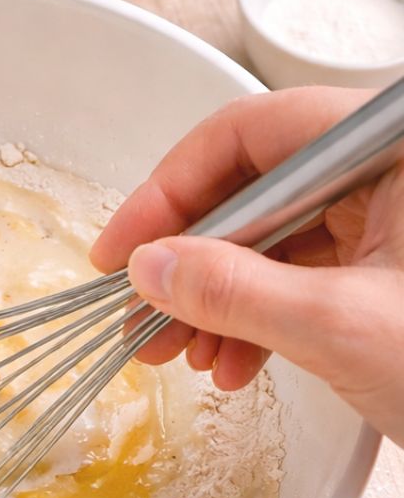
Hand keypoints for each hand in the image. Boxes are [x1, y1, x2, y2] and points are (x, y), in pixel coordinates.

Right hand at [90, 86, 403, 446]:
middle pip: (258, 186)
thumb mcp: (341, 328)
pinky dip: (261, 316)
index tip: (121, 251)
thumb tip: (148, 269)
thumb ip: (233, 290)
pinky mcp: (395, 266)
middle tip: (142, 317)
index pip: (251, 134)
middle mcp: (391, 169)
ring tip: (186, 358)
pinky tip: (237, 364)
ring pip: (277, 235)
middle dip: (192, 259)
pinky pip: (307, 271)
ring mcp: (396, 218)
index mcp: (391, 147)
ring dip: (219, 298)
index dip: (170, 190)